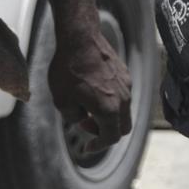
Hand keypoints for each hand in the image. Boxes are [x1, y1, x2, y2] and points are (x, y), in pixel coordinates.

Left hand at [48, 24, 131, 150]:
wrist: (81, 41)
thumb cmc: (68, 71)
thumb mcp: (62, 102)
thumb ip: (75, 118)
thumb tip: (83, 118)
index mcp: (109, 109)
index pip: (112, 137)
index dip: (98, 146)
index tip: (87, 147)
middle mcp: (123, 99)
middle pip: (124, 127)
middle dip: (106, 132)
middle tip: (87, 125)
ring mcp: (126, 85)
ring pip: (124, 110)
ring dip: (108, 115)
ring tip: (87, 106)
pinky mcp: (125, 74)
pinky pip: (122, 95)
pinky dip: (111, 101)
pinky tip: (93, 90)